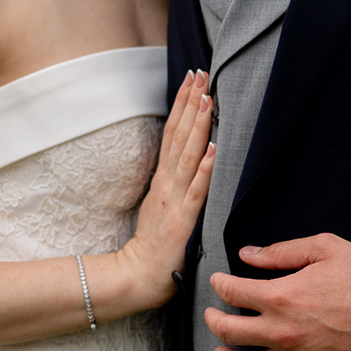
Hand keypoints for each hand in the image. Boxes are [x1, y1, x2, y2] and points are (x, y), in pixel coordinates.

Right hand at [111, 70, 216, 309]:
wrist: (137, 276)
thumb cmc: (153, 246)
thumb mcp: (163, 206)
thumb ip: (174, 184)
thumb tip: (190, 160)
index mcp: (163, 179)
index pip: (172, 133)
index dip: (182, 105)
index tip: (192, 79)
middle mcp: (167, 183)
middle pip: (178, 135)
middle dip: (190, 102)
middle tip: (201, 73)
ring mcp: (174, 199)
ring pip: (187, 155)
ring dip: (198, 125)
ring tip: (207, 98)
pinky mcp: (182, 220)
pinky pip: (197, 190)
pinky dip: (204, 168)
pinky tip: (213, 148)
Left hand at [207, 234, 350, 350]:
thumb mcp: (324, 248)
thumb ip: (281, 252)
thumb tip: (249, 254)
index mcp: (282, 296)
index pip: (232, 292)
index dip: (219, 284)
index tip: (218, 282)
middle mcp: (283, 332)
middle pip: (229, 332)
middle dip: (214, 320)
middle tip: (212, 315)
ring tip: (222, 350)